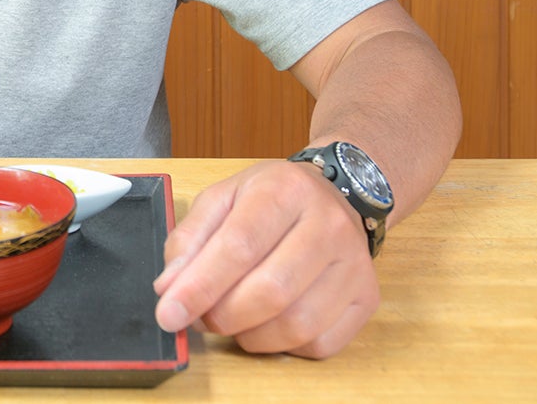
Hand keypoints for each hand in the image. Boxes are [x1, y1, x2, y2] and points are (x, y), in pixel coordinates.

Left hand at [152, 159, 378, 357]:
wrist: (334, 194)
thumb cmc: (271, 199)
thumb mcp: (222, 198)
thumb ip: (189, 239)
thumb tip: (169, 288)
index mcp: (284, 191)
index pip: (239, 246)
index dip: (199, 286)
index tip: (168, 314)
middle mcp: (328, 225)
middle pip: (271, 291)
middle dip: (222, 316)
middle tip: (199, 318)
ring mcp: (355, 264)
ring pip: (297, 325)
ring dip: (250, 335)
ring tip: (231, 319)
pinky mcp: (368, 298)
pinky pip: (321, 344)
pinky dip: (283, 345)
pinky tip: (267, 324)